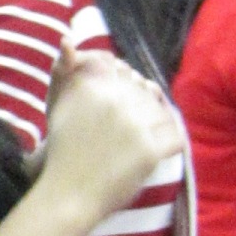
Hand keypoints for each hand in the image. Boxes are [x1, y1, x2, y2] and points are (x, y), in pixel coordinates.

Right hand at [41, 52, 179, 227]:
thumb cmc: (63, 151)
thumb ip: (65, 70)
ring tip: (144, 138)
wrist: (68, 195)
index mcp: (94, 85)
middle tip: (130, 130)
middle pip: (145, 91)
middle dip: (142, 106)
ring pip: (162, 111)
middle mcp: (115, 99)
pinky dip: (171, 142)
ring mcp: (135, 125)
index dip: (126, 89)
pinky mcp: (150, 150)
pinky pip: (176, 137)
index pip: (125, 72)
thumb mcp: (59, 104)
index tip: (119, 109)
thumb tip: (68, 40)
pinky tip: (160, 148)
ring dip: (157, 123)